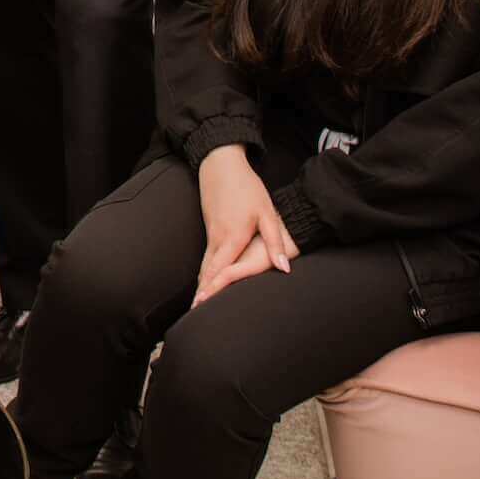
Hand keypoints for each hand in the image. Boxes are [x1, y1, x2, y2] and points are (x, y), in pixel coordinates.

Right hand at [193, 144, 295, 304]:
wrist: (221, 164)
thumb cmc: (247, 188)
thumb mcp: (266, 214)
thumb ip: (274, 242)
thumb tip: (284, 269)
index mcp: (232, 237)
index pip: (221, 271)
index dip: (212, 290)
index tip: (202, 307)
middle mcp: (217, 239)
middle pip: (208, 272)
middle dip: (202, 293)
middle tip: (194, 315)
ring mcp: (210, 233)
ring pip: (205, 264)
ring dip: (202, 284)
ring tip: (198, 304)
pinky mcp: (209, 228)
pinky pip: (206, 256)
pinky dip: (204, 271)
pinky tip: (205, 280)